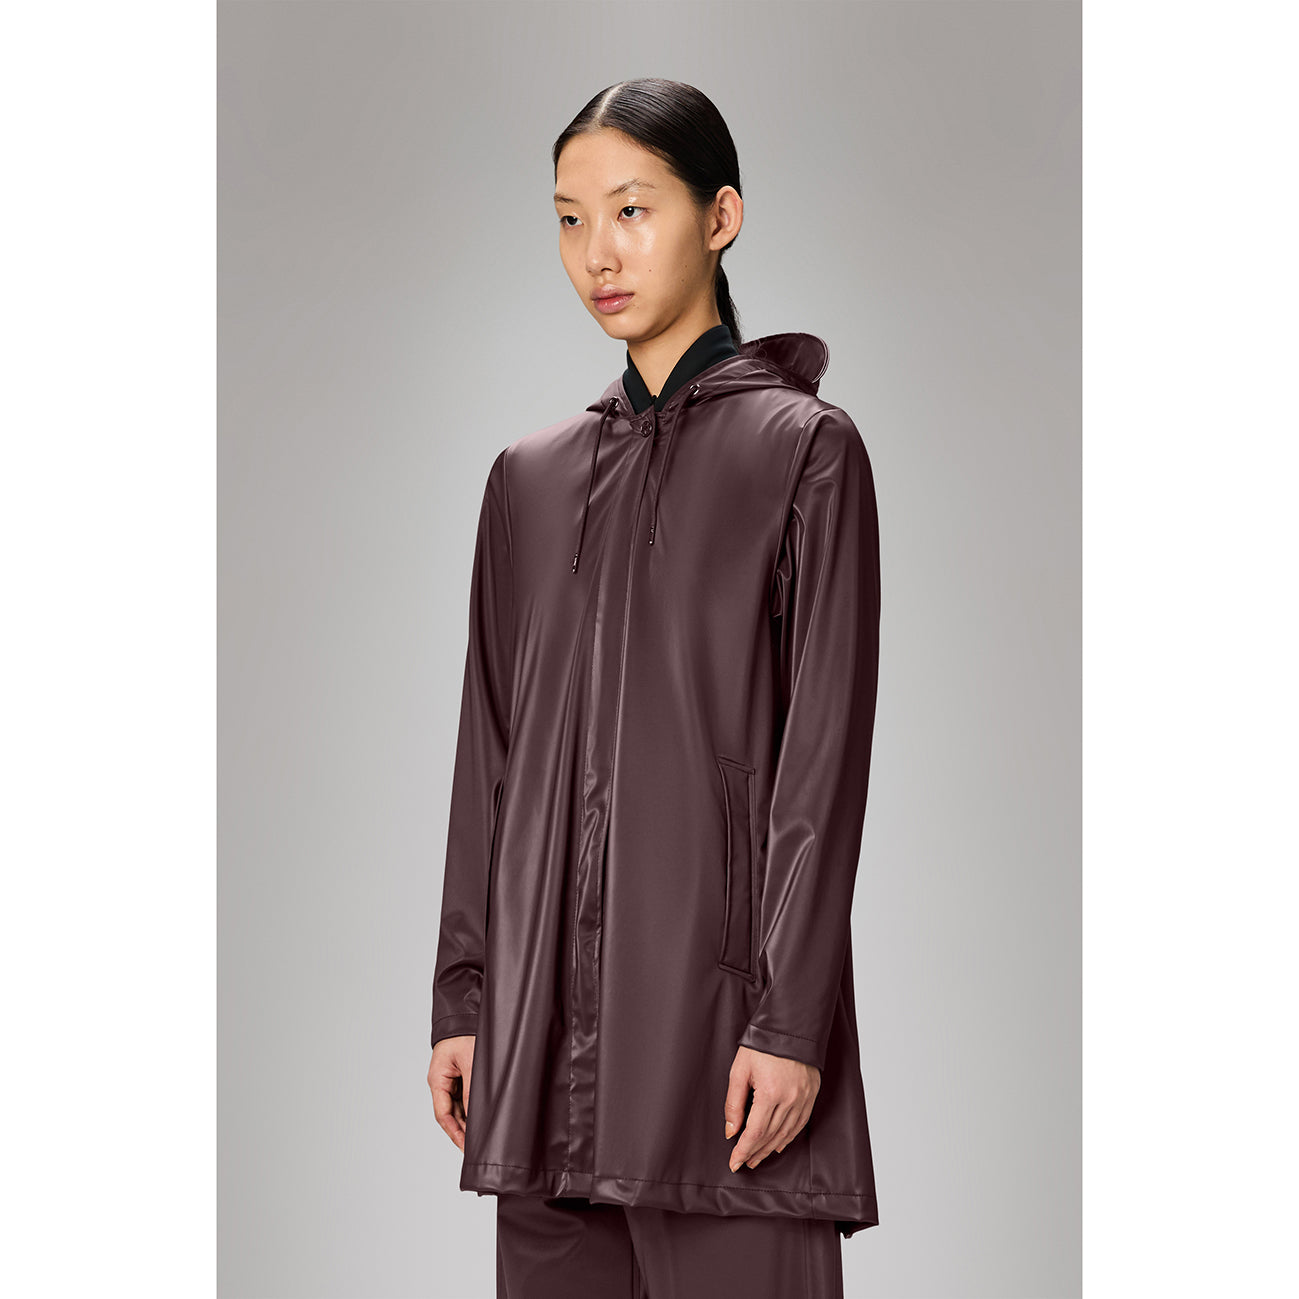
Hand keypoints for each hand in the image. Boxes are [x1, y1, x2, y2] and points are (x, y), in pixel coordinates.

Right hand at [428, 1035, 475, 1150]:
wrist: (466, 1013)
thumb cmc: (465, 1032)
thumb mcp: (471, 1062)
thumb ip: (471, 1091)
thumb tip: (475, 1116)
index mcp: (437, 1079)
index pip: (443, 1115)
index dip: (455, 1133)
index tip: (467, 1147)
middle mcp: (442, 1082)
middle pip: (450, 1114)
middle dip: (463, 1131)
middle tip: (478, 1147)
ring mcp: (450, 1079)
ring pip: (458, 1107)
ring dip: (468, 1120)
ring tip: (482, 1136)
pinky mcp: (460, 1075)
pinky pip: (464, 1097)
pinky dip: (472, 1107)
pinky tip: (482, 1116)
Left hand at [723, 1045, 819, 1171]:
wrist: (790, 1027)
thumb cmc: (762, 1045)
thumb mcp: (740, 1070)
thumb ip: (733, 1104)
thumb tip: (731, 1132)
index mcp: (770, 1093)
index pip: (755, 1133)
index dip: (743, 1151)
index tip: (734, 1163)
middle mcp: (790, 1099)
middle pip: (771, 1137)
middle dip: (755, 1152)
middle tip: (743, 1163)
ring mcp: (803, 1098)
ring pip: (786, 1134)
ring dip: (770, 1149)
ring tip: (757, 1157)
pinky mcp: (811, 1095)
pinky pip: (800, 1124)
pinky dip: (788, 1137)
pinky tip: (778, 1144)